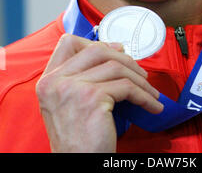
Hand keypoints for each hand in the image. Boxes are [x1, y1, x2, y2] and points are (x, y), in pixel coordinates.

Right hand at [36, 34, 162, 152]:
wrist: (77, 164)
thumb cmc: (78, 138)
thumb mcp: (70, 102)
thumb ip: (83, 75)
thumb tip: (116, 48)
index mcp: (48, 80)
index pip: (67, 43)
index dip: (95, 42)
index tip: (117, 50)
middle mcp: (56, 81)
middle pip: (97, 50)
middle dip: (125, 58)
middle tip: (140, 73)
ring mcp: (73, 88)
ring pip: (116, 67)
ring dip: (140, 80)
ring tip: (150, 92)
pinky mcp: (92, 99)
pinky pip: (127, 88)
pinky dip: (145, 96)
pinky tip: (152, 105)